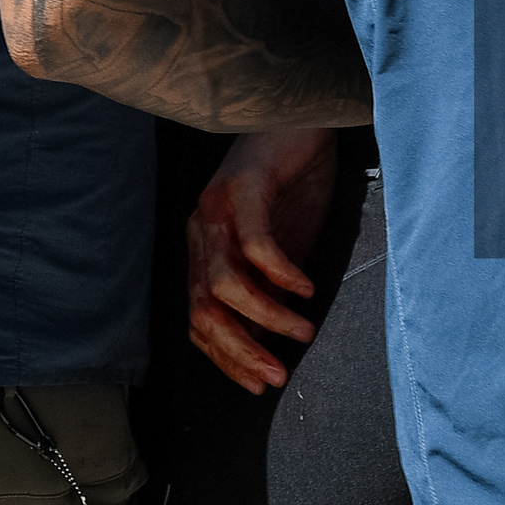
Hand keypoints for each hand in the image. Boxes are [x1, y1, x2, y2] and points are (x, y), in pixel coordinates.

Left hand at [189, 124, 339, 391]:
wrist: (303, 120)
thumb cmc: (294, 185)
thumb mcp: (282, 251)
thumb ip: (270, 292)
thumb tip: (271, 345)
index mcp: (205, 251)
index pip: (199, 319)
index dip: (225, 358)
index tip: (260, 385)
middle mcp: (201, 232)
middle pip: (204, 308)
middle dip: (241, 350)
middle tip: (278, 375)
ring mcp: (217, 209)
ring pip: (224, 282)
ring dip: (265, 316)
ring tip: (302, 331)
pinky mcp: (243, 186)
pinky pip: (255, 243)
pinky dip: (280, 273)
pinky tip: (306, 288)